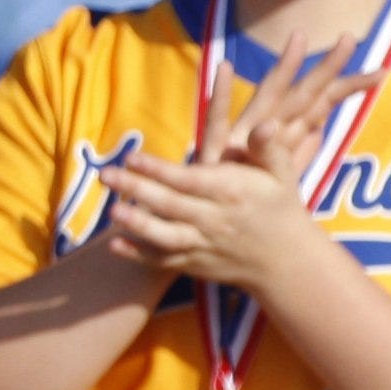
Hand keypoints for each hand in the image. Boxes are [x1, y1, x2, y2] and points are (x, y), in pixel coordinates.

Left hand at [101, 29, 369, 293]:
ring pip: (165, 237)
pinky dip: (138, 256)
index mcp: (232, 193)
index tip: (133, 156)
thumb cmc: (280, 206)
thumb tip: (266, 124)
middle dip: (136, 190)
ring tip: (110, 212)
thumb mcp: (282, 173)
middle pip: (170, 205)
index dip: (160, 170)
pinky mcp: (194, 264)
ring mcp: (203, 246)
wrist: (286, 261)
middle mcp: (215, 221)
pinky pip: (163, 262)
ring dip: (136, 225)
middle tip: (105, 175)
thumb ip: (268, 148)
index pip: (189, 179)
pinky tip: (113, 244)